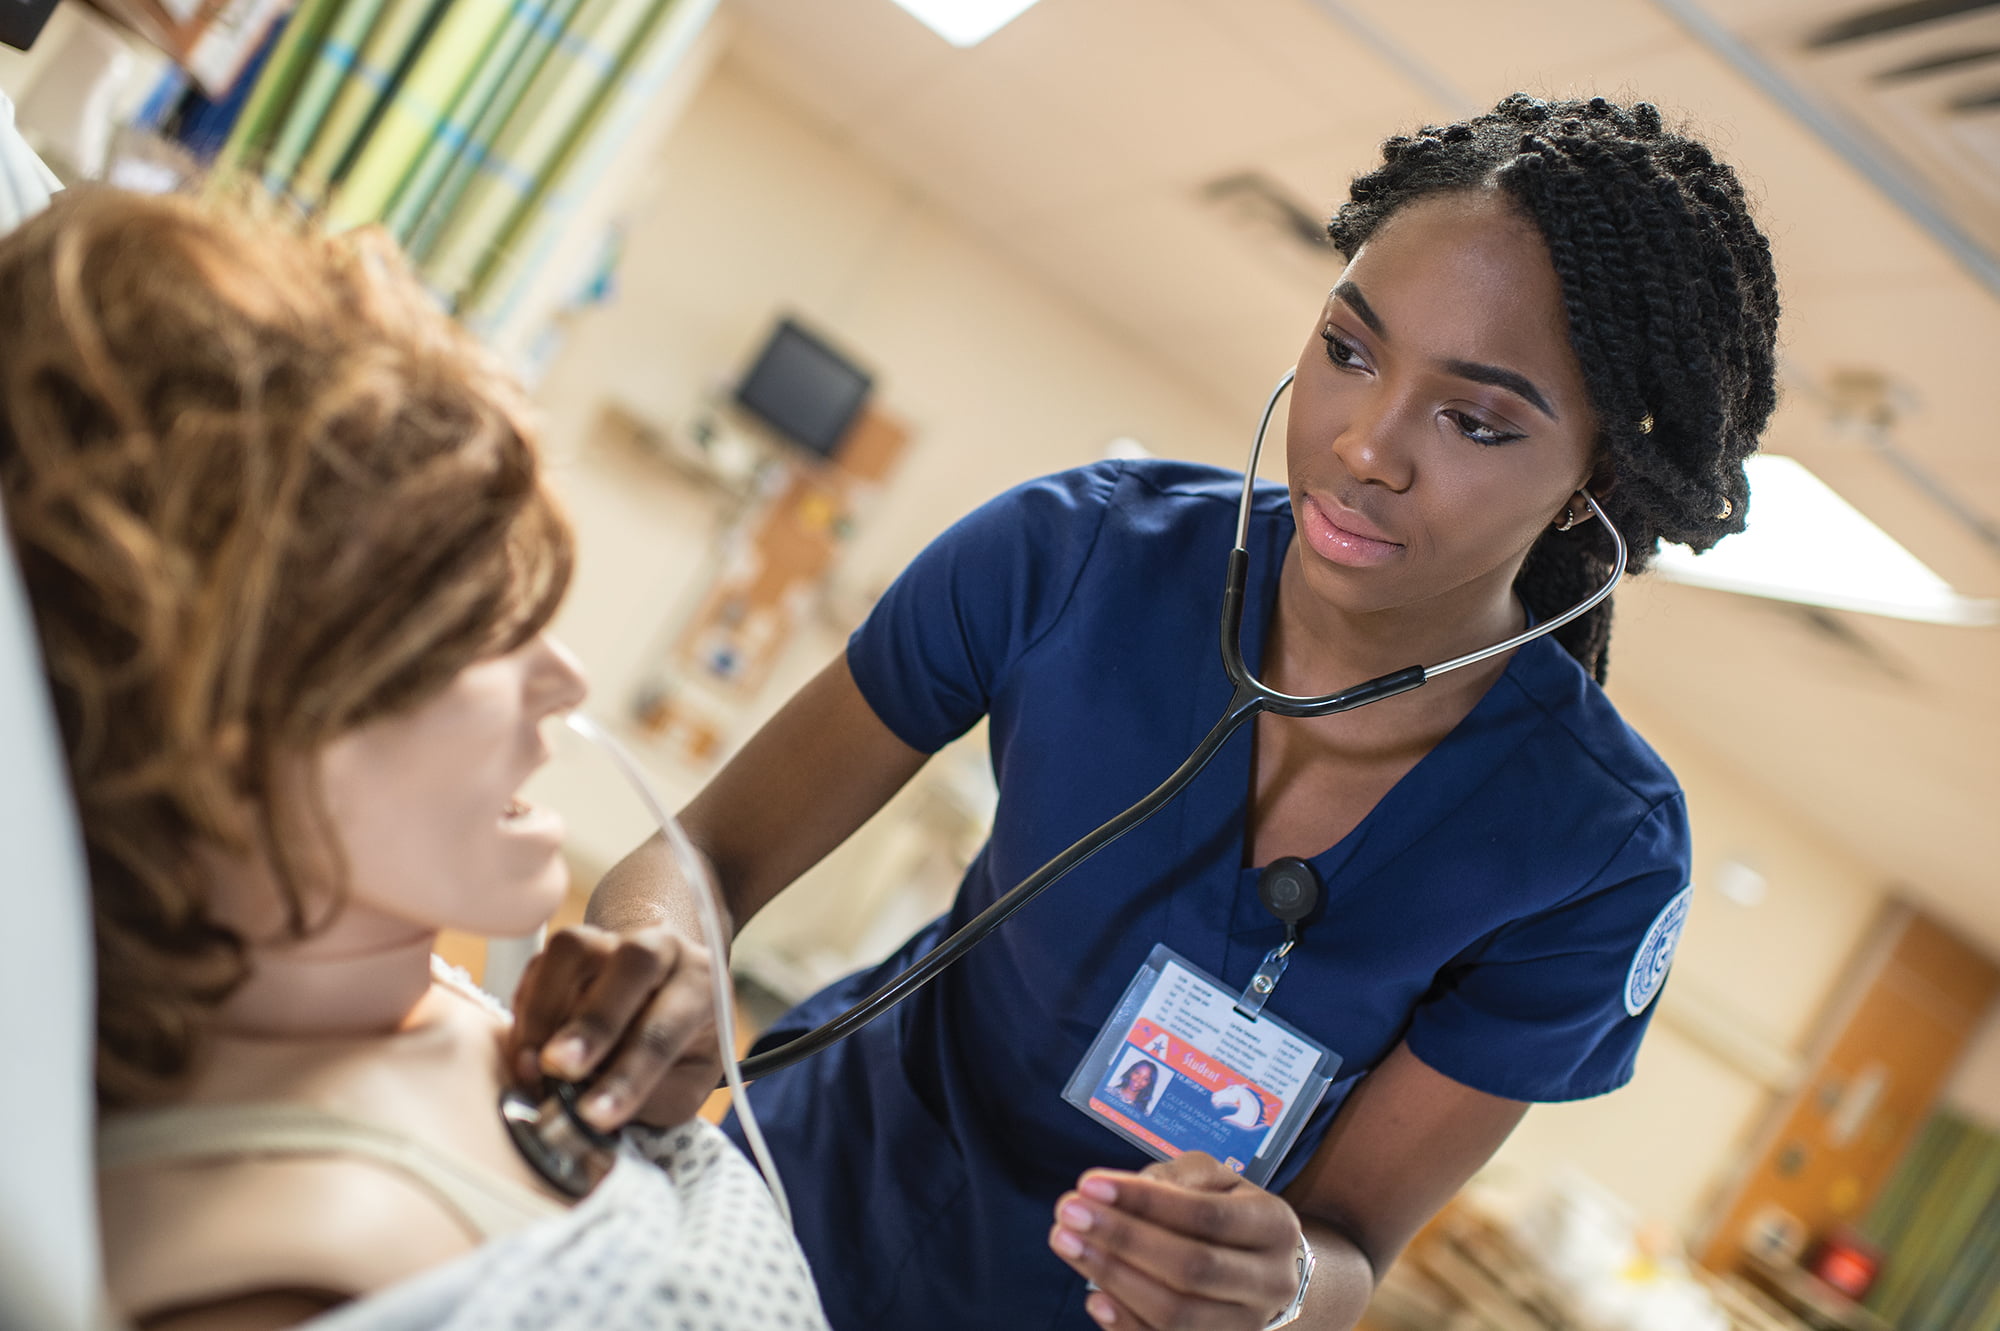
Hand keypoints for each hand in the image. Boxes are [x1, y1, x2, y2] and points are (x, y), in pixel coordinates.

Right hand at [503, 922, 724, 1131]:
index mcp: (701, 985)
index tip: (595, 1115)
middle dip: (593, 1022)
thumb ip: (649, 1099)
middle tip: (560, 1069)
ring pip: (576, 952)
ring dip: (546, 1012)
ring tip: (534, 1067)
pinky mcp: (571, 946)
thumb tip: (592, 1113)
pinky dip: (528, 1009)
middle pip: (633, 964)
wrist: (664, 995)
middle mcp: (662, 949)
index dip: (630, 1076)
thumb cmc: (679, 1046)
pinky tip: (528, 1048)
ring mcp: (613, 939)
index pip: (667, 1030)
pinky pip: (541, 965)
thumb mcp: (685, 1085)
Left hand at [1048, 1153, 1302, 1329]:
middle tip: (1068, 1213)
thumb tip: (1113, 1192)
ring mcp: (1246, 1326)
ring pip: (1177, 1314)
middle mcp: (1269, 1283)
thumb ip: (1172, 1178)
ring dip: (1114, 1278)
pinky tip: (1094, 1298)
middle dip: (1123, 1239)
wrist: (1266, 1275)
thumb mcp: (1215, 1180)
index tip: (1090, 1184)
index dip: (1145, 1202)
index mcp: (1273, 1226)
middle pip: (1192, 1268)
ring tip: (1068, 1244)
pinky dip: (1127, 1325)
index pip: (1206, 1215)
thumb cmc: (1229, 1215)